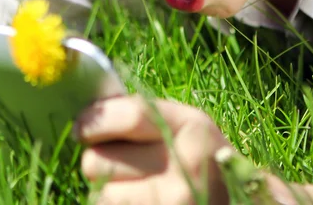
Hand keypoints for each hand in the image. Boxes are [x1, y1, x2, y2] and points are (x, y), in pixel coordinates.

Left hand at [76, 94, 229, 204]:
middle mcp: (185, 165)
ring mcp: (175, 201)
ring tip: (132, 186)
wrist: (231, 199)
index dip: (96, 120)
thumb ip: (142, 115)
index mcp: (191, 126)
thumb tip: (87, 115)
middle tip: (114, 162)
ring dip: (106, 189)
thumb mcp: (181, 126)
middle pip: (99, 159)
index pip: (130, 116)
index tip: (81, 126)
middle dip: (97, 159)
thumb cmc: (196, 158)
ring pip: (100, 193)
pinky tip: (137, 201)